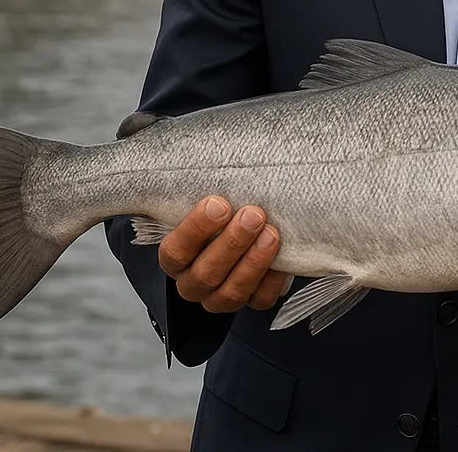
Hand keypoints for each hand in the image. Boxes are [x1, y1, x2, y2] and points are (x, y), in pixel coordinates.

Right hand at [158, 196, 289, 313]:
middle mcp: (193, 283)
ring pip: (232, 292)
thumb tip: (210, 154)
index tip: (219, 203)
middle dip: (232, 243)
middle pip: (205, 273)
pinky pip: (260, 300)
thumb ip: (208, 192)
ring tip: (271, 233)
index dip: (195, 229)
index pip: (175, 251)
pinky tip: (283, 259)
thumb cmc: (225, 210)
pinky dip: (272, 280)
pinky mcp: (250, 303)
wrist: (248, 226)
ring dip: (253, 262)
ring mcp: (220, 297)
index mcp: (175, 258)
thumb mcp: (210, 200)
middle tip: (253, 214)